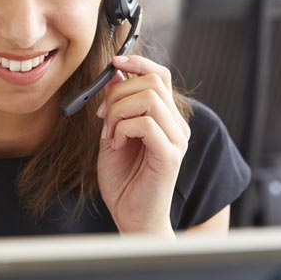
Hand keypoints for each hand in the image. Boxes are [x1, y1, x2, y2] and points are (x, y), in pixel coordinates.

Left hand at [95, 55, 189, 235]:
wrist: (131, 217)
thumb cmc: (124, 179)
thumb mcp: (113, 133)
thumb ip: (116, 105)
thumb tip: (115, 73)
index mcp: (166, 118)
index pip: (160, 76)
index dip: (137, 63)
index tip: (113, 64)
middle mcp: (177, 125)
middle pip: (151, 82)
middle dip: (117, 93)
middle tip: (103, 118)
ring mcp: (177, 140)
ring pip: (148, 99)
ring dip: (118, 112)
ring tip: (109, 134)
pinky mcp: (170, 155)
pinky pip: (145, 124)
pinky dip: (122, 129)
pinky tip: (116, 145)